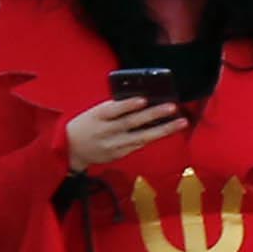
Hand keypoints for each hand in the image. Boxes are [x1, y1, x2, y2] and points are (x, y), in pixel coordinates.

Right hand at [63, 95, 182, 176]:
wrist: (71, 149)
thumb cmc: (87, 124)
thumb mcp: (94, 113)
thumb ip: (114, 107)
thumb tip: (141, 97)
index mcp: (96, 117)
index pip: (113, 110)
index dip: (128, 105)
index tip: (143, 99)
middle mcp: (105, 131)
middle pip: (131, 122)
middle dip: (153, 114)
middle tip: (172, 107)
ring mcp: (113, 144)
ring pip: (141, 137)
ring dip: (163, 129)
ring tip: (181, 121)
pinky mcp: (120, 153)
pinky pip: (140, 144)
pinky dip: (155, 137)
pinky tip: (170, 130)